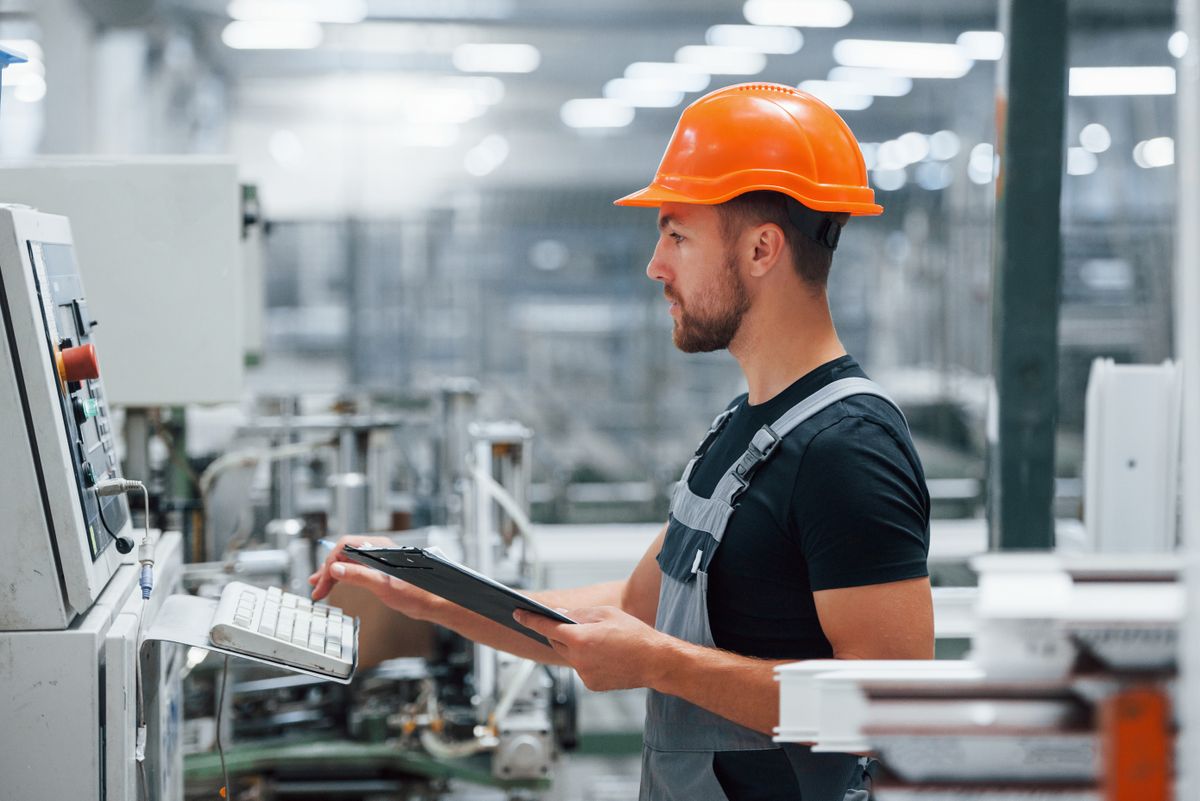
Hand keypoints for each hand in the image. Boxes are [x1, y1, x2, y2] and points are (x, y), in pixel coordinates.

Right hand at [308, 535, 440, 620]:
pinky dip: (344, 576)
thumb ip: (359, 575)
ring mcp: (379, 559)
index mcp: (379, 547)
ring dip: (333, 573)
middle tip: (317, 588)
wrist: (434, 602)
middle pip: (344, 553)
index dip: (330, 564)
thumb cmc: (417, 594)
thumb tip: (336, 568)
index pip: (345, 546)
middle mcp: (378, 549)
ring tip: (319, 587)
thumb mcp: (383, 586)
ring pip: (349, 560)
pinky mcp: (381, 569)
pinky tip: (336, 583)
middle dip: (328, 570)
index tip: (323, 582)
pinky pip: (357, 567)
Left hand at [514, 606, 669, 691]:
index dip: (529, 619)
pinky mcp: (590, 685)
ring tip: (598, 641)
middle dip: (559, 632)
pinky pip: (580, 668)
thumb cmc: (634, 635)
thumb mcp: (606, 614)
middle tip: (571, 624)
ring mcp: (583, 674)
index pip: (546, 627)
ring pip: (568, 655)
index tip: (518, 614)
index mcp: (580, 639)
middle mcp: (578, 659)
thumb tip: (560, 616)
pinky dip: (585, 660)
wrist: (655, 662)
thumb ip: (580, 615)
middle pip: (556, 641)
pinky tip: (604, 656)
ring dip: (574, 646)